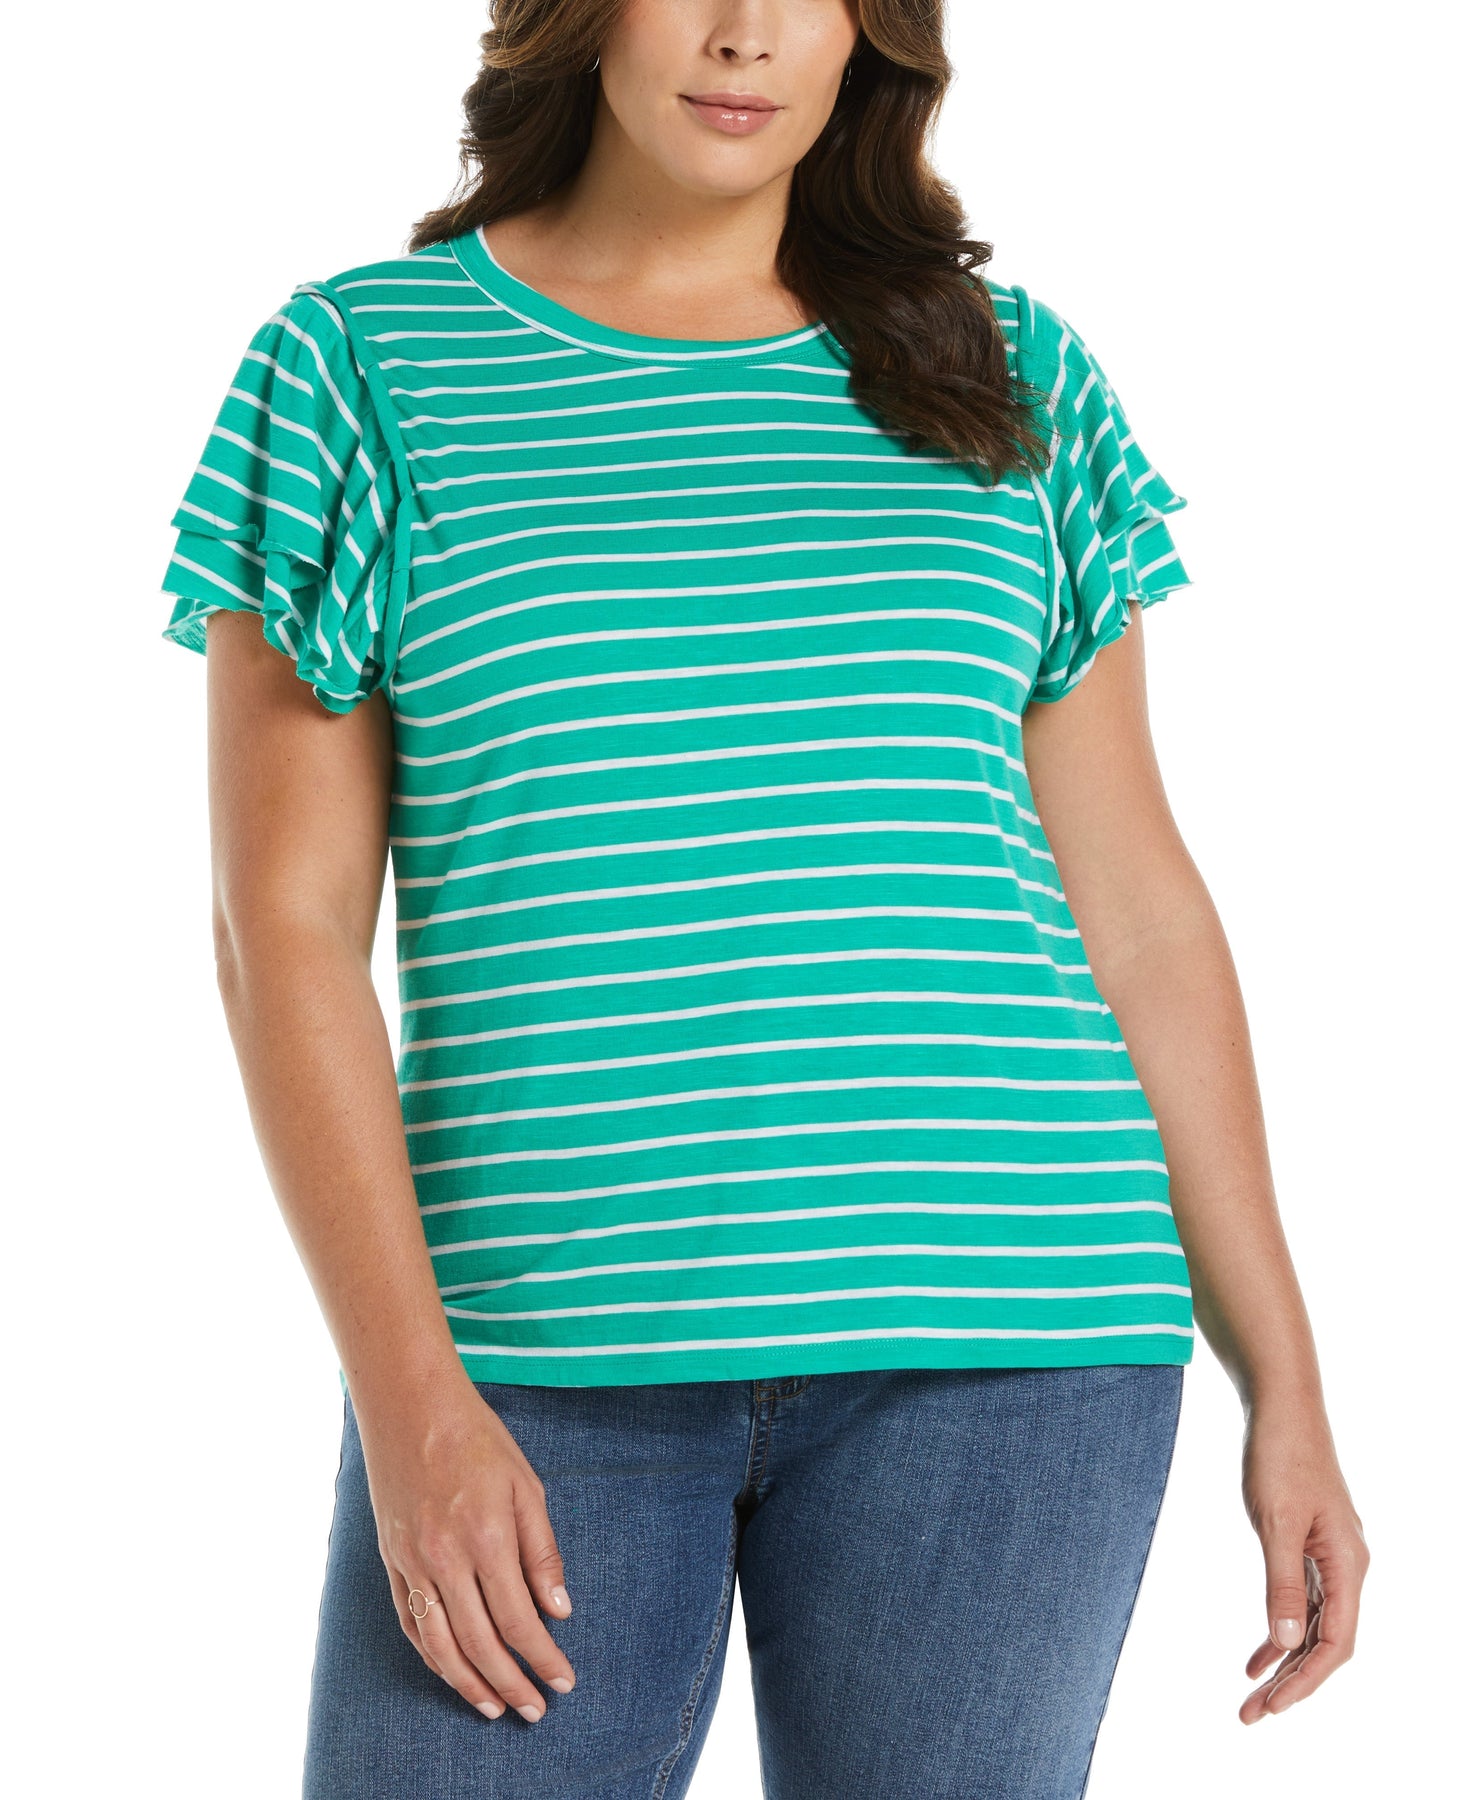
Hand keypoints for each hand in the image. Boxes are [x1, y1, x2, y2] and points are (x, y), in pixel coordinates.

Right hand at [356, 1377, 575, 1721]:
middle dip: (512, 1682)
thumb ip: (542, 1552)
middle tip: (535, 1710)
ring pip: (440, 1644)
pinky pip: (410, 1622)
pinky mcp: (392, 1560)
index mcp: (487, 1537)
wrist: (411, 1406)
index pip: (520, 1619)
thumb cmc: (477, 1438)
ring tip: (494, 1707)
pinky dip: (432, 1655)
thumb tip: (559, 1610)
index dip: (543, 1657)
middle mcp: (446, 1558)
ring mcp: (412, 1562)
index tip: (563, 1681)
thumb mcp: (527, 1485)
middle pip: (481, 1643)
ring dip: (469, 1683)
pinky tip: (452, 1670)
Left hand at [1238, 1397, 1368, 1723]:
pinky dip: (1280, 1628)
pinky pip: (1301, 1600)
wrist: (1280, 1406)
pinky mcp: (1310, 1543)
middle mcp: (1347, 1565)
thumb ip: (1282, 1582)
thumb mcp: (1275, 1522)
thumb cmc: (1280, 1456)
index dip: (1305, 1680)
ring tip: (1250, 1695)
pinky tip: (1258, 1653)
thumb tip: (1286, 1644)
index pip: (1335, 1643)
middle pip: (1326, 1642)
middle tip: (1250, 1715)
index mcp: (1348, 1564)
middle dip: (1291, 1682)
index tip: (1271, 1706)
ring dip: (1284, 1660)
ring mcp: (1330, 1554)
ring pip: (1313, 1625)